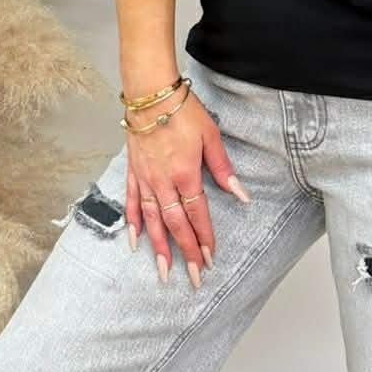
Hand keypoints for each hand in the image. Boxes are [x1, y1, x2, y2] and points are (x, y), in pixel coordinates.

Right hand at [124, 89, 249, 286]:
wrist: (150, 94)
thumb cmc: (182, 112)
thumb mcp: (211, 137)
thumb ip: (223, 169)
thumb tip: (241, 194)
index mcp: (185, 174)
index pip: (197, 215)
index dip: (204, 238)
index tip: (210, 259)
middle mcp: (163, 182)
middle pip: (175, 225)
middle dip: (185, 252)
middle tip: (192, 277)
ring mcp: (145, 179)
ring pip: (151, 220)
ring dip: (158, 247)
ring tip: (163, 270)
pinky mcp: (133, 172)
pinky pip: (130, 203)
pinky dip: (132, 223)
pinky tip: (135, 241)